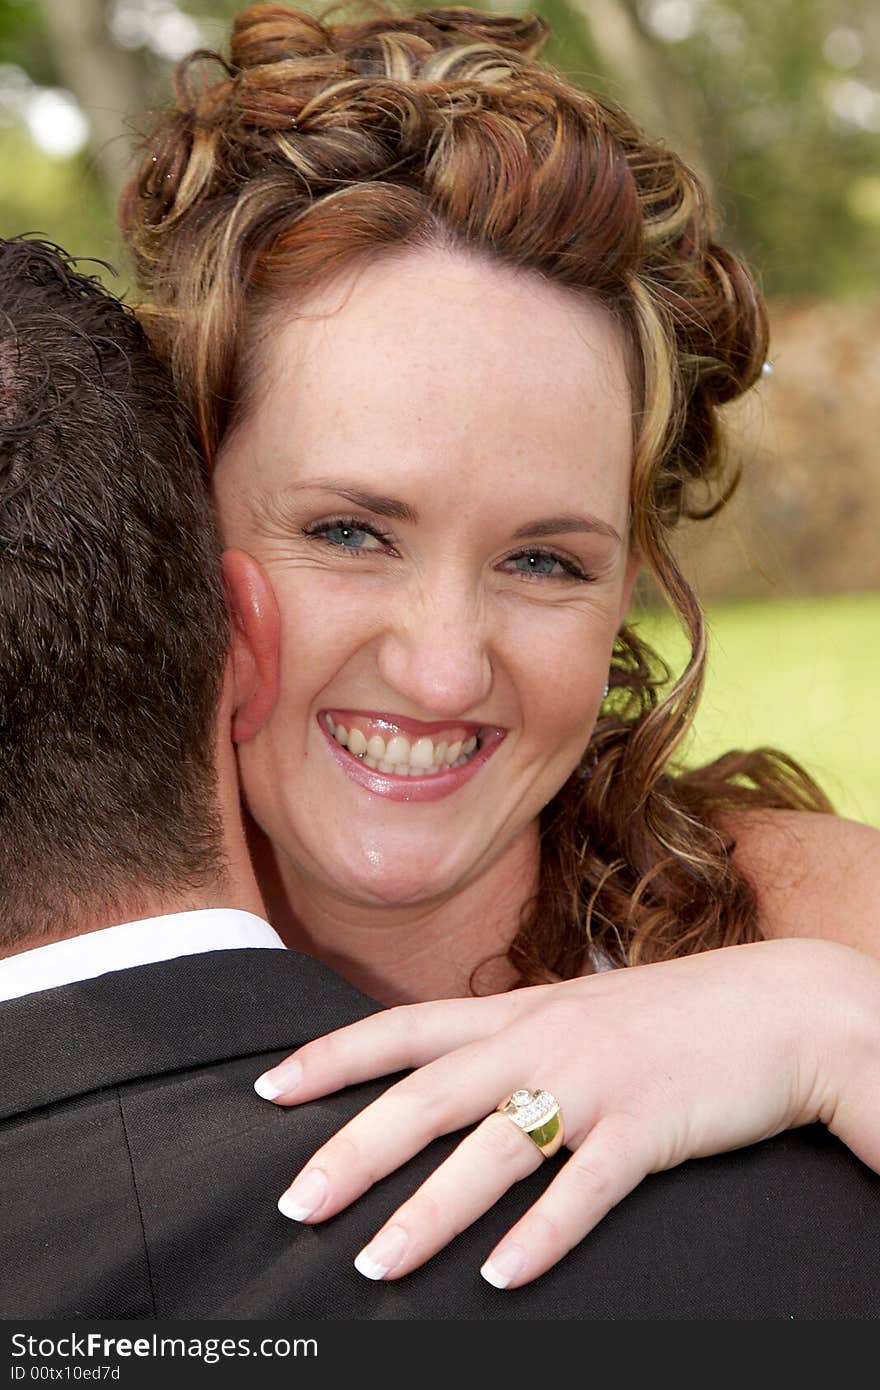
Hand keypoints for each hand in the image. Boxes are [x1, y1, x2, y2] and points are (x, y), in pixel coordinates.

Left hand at [254, 937, 879, 1287]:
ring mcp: (595, 1082)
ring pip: (492, 1150)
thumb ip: (519, 1035)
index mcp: (522, 1010)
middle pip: (426, 1096)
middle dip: (353, 1151)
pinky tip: (502, 1280)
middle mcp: (543, 1039)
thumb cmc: (675, 1016)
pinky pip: (586, 1189)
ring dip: (429, 1212)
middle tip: (294, 1204)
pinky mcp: (650, 1126)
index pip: (404, 1029)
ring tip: (375, 1264)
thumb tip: (455, 1068)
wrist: (783, 1006)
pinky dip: (541, 1236)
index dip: (333, 1057)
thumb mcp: (581, 1010)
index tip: (269, 1090)